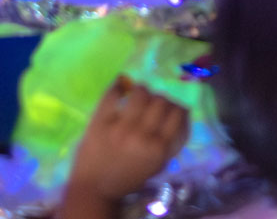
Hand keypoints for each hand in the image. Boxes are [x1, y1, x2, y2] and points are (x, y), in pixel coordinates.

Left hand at [61, 78, 189, 216]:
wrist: (93, 189)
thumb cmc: (127, 178)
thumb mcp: (156, 166)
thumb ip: (170, 143)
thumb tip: (183, 113)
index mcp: (158, 150)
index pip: (177, 114)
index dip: (176, 106)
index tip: (170, 108)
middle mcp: (142, 136)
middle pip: (161, 100)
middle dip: (160, 98)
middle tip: (153, 103)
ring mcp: (121, 127)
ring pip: (141, 92)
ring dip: (142, 91)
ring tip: (138, 96)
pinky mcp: (101, 121)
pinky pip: (113, 94)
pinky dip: (119, 86)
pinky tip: (121, 87)